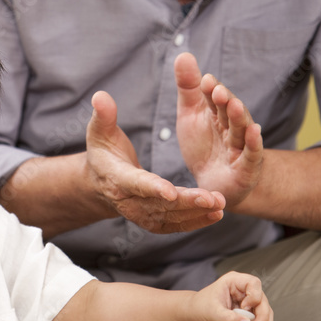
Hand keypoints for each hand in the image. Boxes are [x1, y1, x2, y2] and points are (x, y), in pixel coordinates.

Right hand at [86, 90, 225, 232]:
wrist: (101, 182)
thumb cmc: (103, 152)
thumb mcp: (100, 132)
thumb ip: (104, 116)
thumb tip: (101, 96)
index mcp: (116, 178)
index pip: (136, 183)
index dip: (153, 187)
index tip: (171, 191)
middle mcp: (129, 202)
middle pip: (160, 204)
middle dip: (186, 202)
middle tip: (211, 197)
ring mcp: (142, 215)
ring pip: (172, 216)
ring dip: (196, 212)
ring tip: (220, 204)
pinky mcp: (153, 222)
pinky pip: (176, 225)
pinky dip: (196, 221)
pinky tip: (216, 214)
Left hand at [175, 53, 262, 206]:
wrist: (214, 183)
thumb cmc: (204, 145)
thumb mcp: (190, 115)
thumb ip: (188, 87)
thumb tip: (183, 53)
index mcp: (218, 114)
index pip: (214, 100)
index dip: (210, 91)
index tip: (205, 80)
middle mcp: (232, 128)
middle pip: (229, 113)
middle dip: (225, 102)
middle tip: (218, 90)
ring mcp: (241, 148)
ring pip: (240, 131)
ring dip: (238, 118)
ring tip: (234, 105)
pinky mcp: (246, 169)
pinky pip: (252, 155)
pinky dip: (254, 143)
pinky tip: (255, 131)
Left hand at [192, 271, 272, 320]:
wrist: (196, 317)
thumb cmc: (201, 308)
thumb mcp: (211, 312)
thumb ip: (228, 318)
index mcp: (234, 282)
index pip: (253, 283)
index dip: (253, 296)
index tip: (245, 308)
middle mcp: (243, 291)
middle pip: (262, 300)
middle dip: (262, 316)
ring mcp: (248, 304)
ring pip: (265, 312)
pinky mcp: (249, 316)